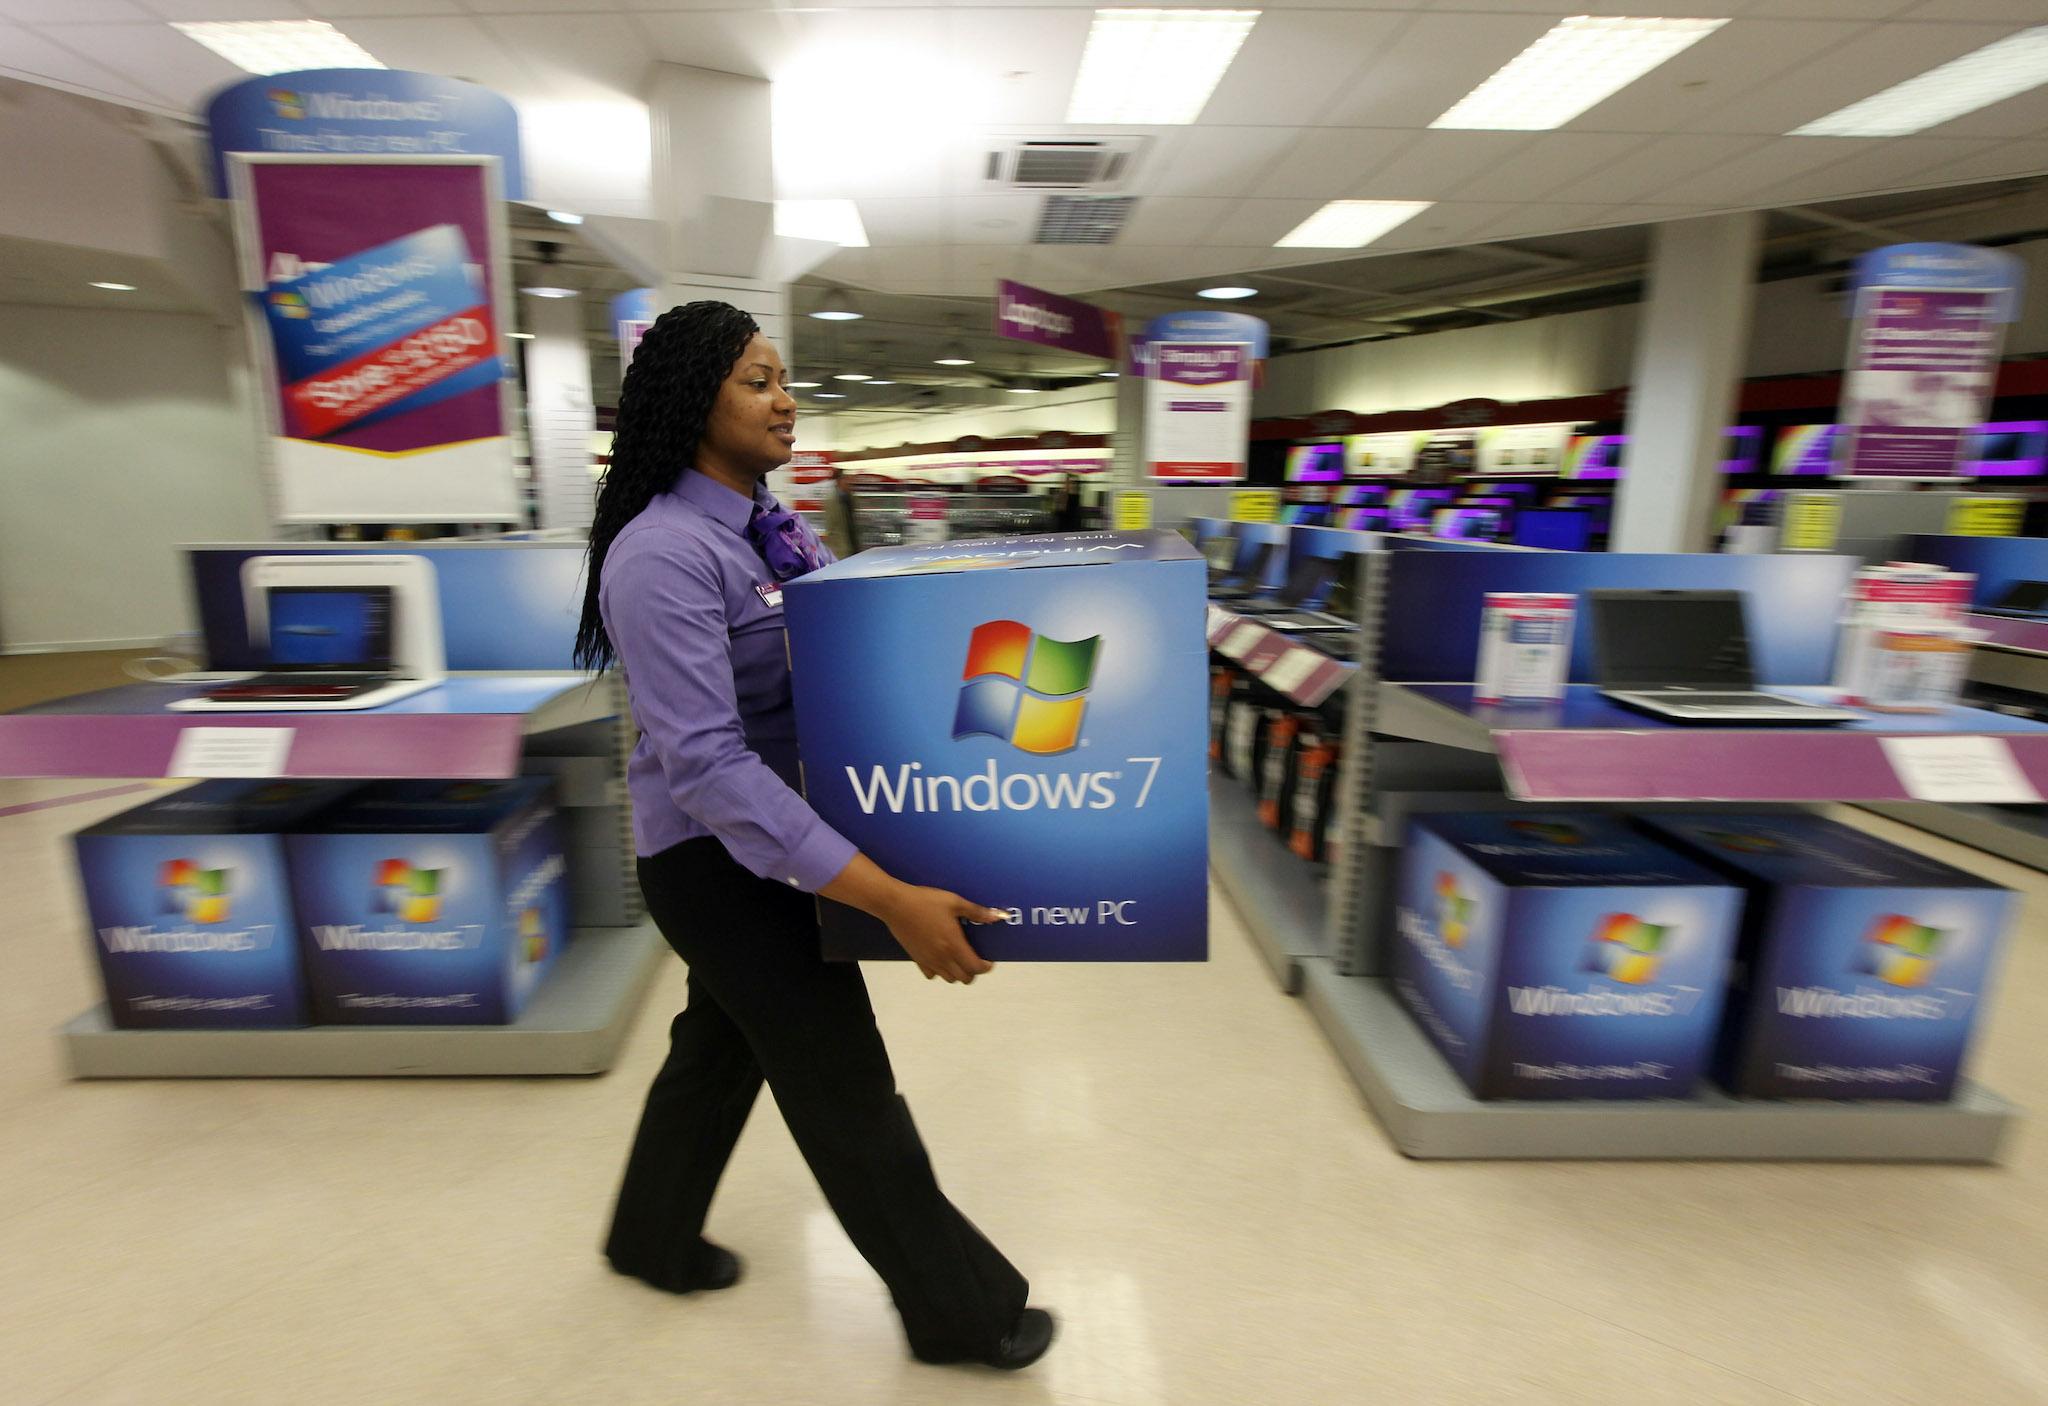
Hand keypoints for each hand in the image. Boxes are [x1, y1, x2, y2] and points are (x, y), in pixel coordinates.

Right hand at [879, 885, 1003, 983]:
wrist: (896, 905)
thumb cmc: (925, 901)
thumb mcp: (954, 902)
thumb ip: (976, 911)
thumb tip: (996, 916)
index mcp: (954, 945)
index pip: (975, 968)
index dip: (986, 967)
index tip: (989, 961)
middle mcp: (942, 957)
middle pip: (964, 978)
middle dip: (973, 971)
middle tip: (975, 959)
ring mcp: (928, 960)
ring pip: (949, 979)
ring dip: (958, 973)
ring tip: (959, 959)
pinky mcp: (917, 959)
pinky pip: (931, 975)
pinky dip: (939, 971)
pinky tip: (940, 958)